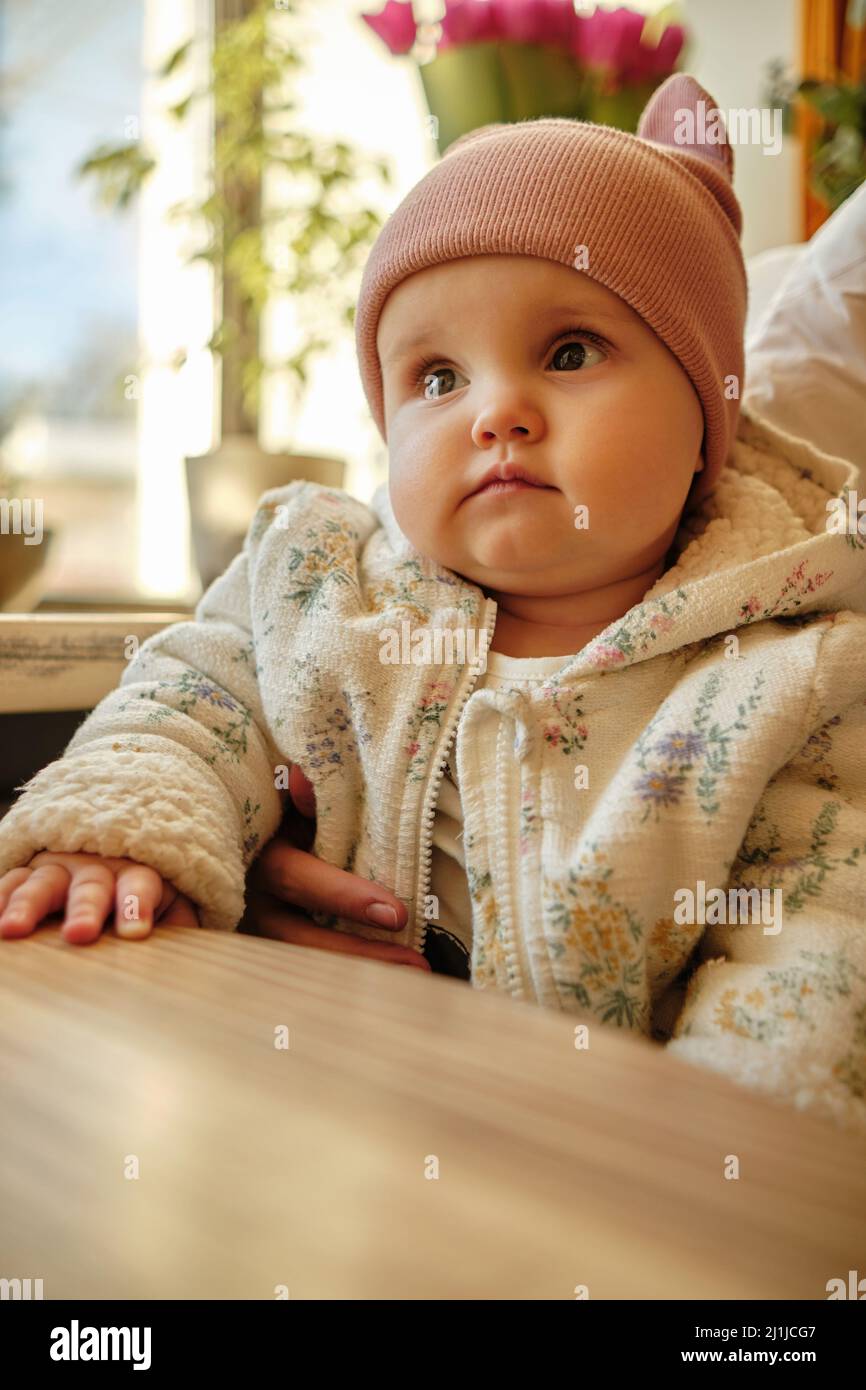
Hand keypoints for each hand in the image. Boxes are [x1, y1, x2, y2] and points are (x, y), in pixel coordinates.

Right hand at [0, 850, 200, 943]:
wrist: (114, 847)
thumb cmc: (144, 892)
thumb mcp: (172, 902)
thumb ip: (181, 925)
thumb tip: (198, 954)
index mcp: (138, 875)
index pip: (141, 886)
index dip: (137, 907)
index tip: (136, 932)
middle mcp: (97, 869)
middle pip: (91, 885)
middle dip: (85, 908)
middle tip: (80, 934)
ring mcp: (59, 869)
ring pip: (42, 883)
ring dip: (27, 905)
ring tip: (13, 930)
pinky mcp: (29, 874)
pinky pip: (11, 882)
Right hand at [240, 764, 430, 971]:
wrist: (258, 823)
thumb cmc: (282, 804)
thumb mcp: (288, 791)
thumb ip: (302, 789)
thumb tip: (303, 781)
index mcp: (258, 856)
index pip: (298, 880)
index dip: (345, 897)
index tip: (396, 914)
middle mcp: (256, 898)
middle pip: (302, 937)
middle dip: (361, 952)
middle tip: (417, 963)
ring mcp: (262, 926)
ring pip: (306, 958)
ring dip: (361, 970)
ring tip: (417, 975)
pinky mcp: (277, 943)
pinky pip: (313, 965)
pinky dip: (351, 974)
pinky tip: (395, 979)